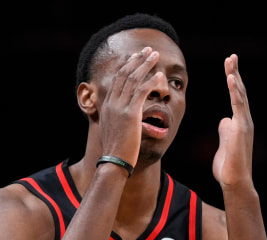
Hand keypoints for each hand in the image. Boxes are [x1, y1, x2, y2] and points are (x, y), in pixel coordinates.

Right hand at [99, 47, 164, 166]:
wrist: (114, 161)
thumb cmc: (117, 150)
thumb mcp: (114, 129)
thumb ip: (119, 119)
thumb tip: (125, 118)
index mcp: (107, 105)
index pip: (117, 79)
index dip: (127, 66)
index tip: (136, 57)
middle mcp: (112, 103)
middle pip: (125, 74)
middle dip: (137, 60)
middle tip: (148, 50)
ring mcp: (120, 107)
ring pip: (133, 79)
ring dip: (145, 65)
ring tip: (156, 55)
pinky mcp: (131, 114)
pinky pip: (142, 92)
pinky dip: (151, 81)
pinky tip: (159, 75)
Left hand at [213, 54, 254, 188]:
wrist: (234, 181)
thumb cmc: (228, 166)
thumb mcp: (224, 143)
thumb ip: (225, 130)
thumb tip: (224, 120)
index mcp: (240, 123)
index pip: (236, 97)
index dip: (233, 81)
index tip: (229, 66)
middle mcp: (244, 120)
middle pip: (239, 92)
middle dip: (235, 73)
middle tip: (231, 56)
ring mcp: (244, 123)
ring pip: (240, 95)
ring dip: (235, 76)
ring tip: (230, 61)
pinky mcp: (241, 128)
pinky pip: (238, 105)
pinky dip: (235, 91)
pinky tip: (231, 78)